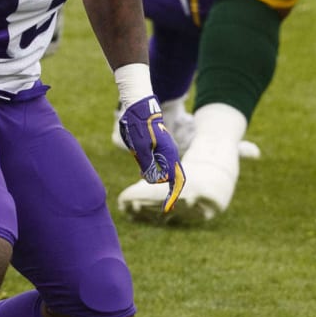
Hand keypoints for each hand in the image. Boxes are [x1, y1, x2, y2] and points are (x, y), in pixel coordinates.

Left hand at [117, 95, 183, 211]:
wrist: (139, 108)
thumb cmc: (139, 127)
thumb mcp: (140, 148)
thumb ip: (147, 165)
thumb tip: (152, 181)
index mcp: (168, 154)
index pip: (176, 180)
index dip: (172, 196)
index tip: (166, 209)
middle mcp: (170, 153)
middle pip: (172, 177)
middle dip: (166, 188)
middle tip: (158, 196)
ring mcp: (165, 150)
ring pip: (163, 170)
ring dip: (154, 176)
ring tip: (141, 165)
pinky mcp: (158, 147)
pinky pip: (158, 163)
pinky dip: (152, 169)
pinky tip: (142, 170)